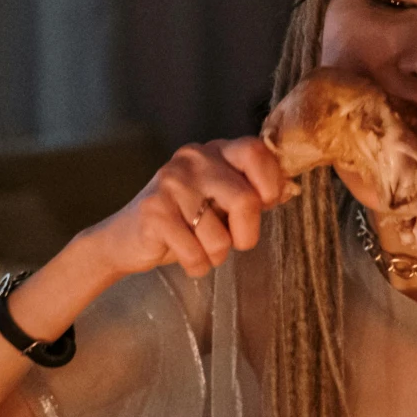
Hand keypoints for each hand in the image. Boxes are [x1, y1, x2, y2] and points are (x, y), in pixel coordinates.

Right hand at [80, 137, 287, 280]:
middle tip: (233, 242)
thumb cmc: (184, 222)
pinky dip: (196, 266)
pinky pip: (195, 253)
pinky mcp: (154, 212)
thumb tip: (290, 189)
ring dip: (215, 255)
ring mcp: (171, 183)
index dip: (270, 184)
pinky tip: (185, 256)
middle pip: (246, 200)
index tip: (262, 207)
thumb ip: (254, 192)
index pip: (258, 152)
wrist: (126, 239)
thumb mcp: (222, 202)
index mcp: (215, 151)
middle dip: (246, 235)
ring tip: (199, 246)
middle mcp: (193, 159)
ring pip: (219, 237)